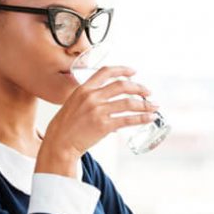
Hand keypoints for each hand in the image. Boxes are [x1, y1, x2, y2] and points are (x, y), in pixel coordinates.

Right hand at [38, 66, 157, 174]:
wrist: (59, 142)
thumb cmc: (66, 126)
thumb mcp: (74, 104)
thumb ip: (90, 98)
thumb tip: (110, 102)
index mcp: (84, 89)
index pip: (106, 72)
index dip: (122, 70)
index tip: (134, 72)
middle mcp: (92, 97)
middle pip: (122, 85)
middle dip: (139, 87)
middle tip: (148, 92)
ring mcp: (98, 111)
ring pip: (128, 103)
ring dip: (145, 104)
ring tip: (154, 106)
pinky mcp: (104, 125)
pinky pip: (128, 119)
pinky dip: (142, 118)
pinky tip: (149, 118)